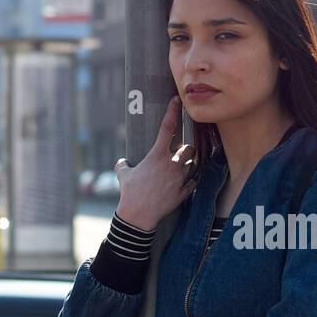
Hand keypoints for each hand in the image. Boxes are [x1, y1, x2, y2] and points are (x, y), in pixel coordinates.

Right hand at [114, 96, 196, 230]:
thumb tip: (122, 162)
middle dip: (186, 148)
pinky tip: (189, 179)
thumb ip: (123, 165)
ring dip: (190, 163)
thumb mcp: (123, 175)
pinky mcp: (184, 191)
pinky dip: (193, 179)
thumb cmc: (130, 193)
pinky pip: (194, 181)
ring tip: (183, 166)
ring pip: (193, 164)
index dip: (173, 111)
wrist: (138, 215)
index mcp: (157, 156)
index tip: (177, 101)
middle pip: (189, 147)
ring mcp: (180, 178)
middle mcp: (172, 164)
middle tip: (180, 151)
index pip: (167, 127)